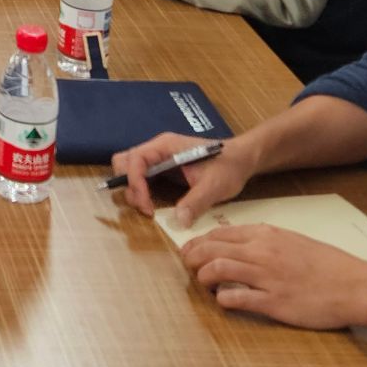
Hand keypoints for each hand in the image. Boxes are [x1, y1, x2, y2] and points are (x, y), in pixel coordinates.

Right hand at [113, 132, 257, 222]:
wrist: (241, 159)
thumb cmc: (229, 166)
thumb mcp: (215, 185)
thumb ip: (196, 202)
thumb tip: (179, 221)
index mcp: (165, 146)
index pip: (136, 160)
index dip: (135, 184)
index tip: (147, 207)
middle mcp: (157, 149)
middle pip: (124, 162)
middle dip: (129, 186)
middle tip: (145, 207)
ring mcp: (158, 157)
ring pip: (129, 169)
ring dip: (133, 190)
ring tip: (149, 209)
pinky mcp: (162, 167)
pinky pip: (141, 176)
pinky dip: (140, 191)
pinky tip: (153, 205)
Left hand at [181, 225, 366, 330]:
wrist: (356, 286)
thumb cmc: (329, 265)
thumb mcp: (293, 241)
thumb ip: (266, 242)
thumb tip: (239, 245)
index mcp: (267, 234)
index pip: (220, 233)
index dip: (199, 242)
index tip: (191, 251)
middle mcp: (262, 252)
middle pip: (212, 249)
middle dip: (192, 257)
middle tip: (187, 267)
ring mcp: (266, 277)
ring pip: (217, 270)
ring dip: (203, 277)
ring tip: (203, 283)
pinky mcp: (273, 303)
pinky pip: (236, 298)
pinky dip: (222, 299)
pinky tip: (223, 300)